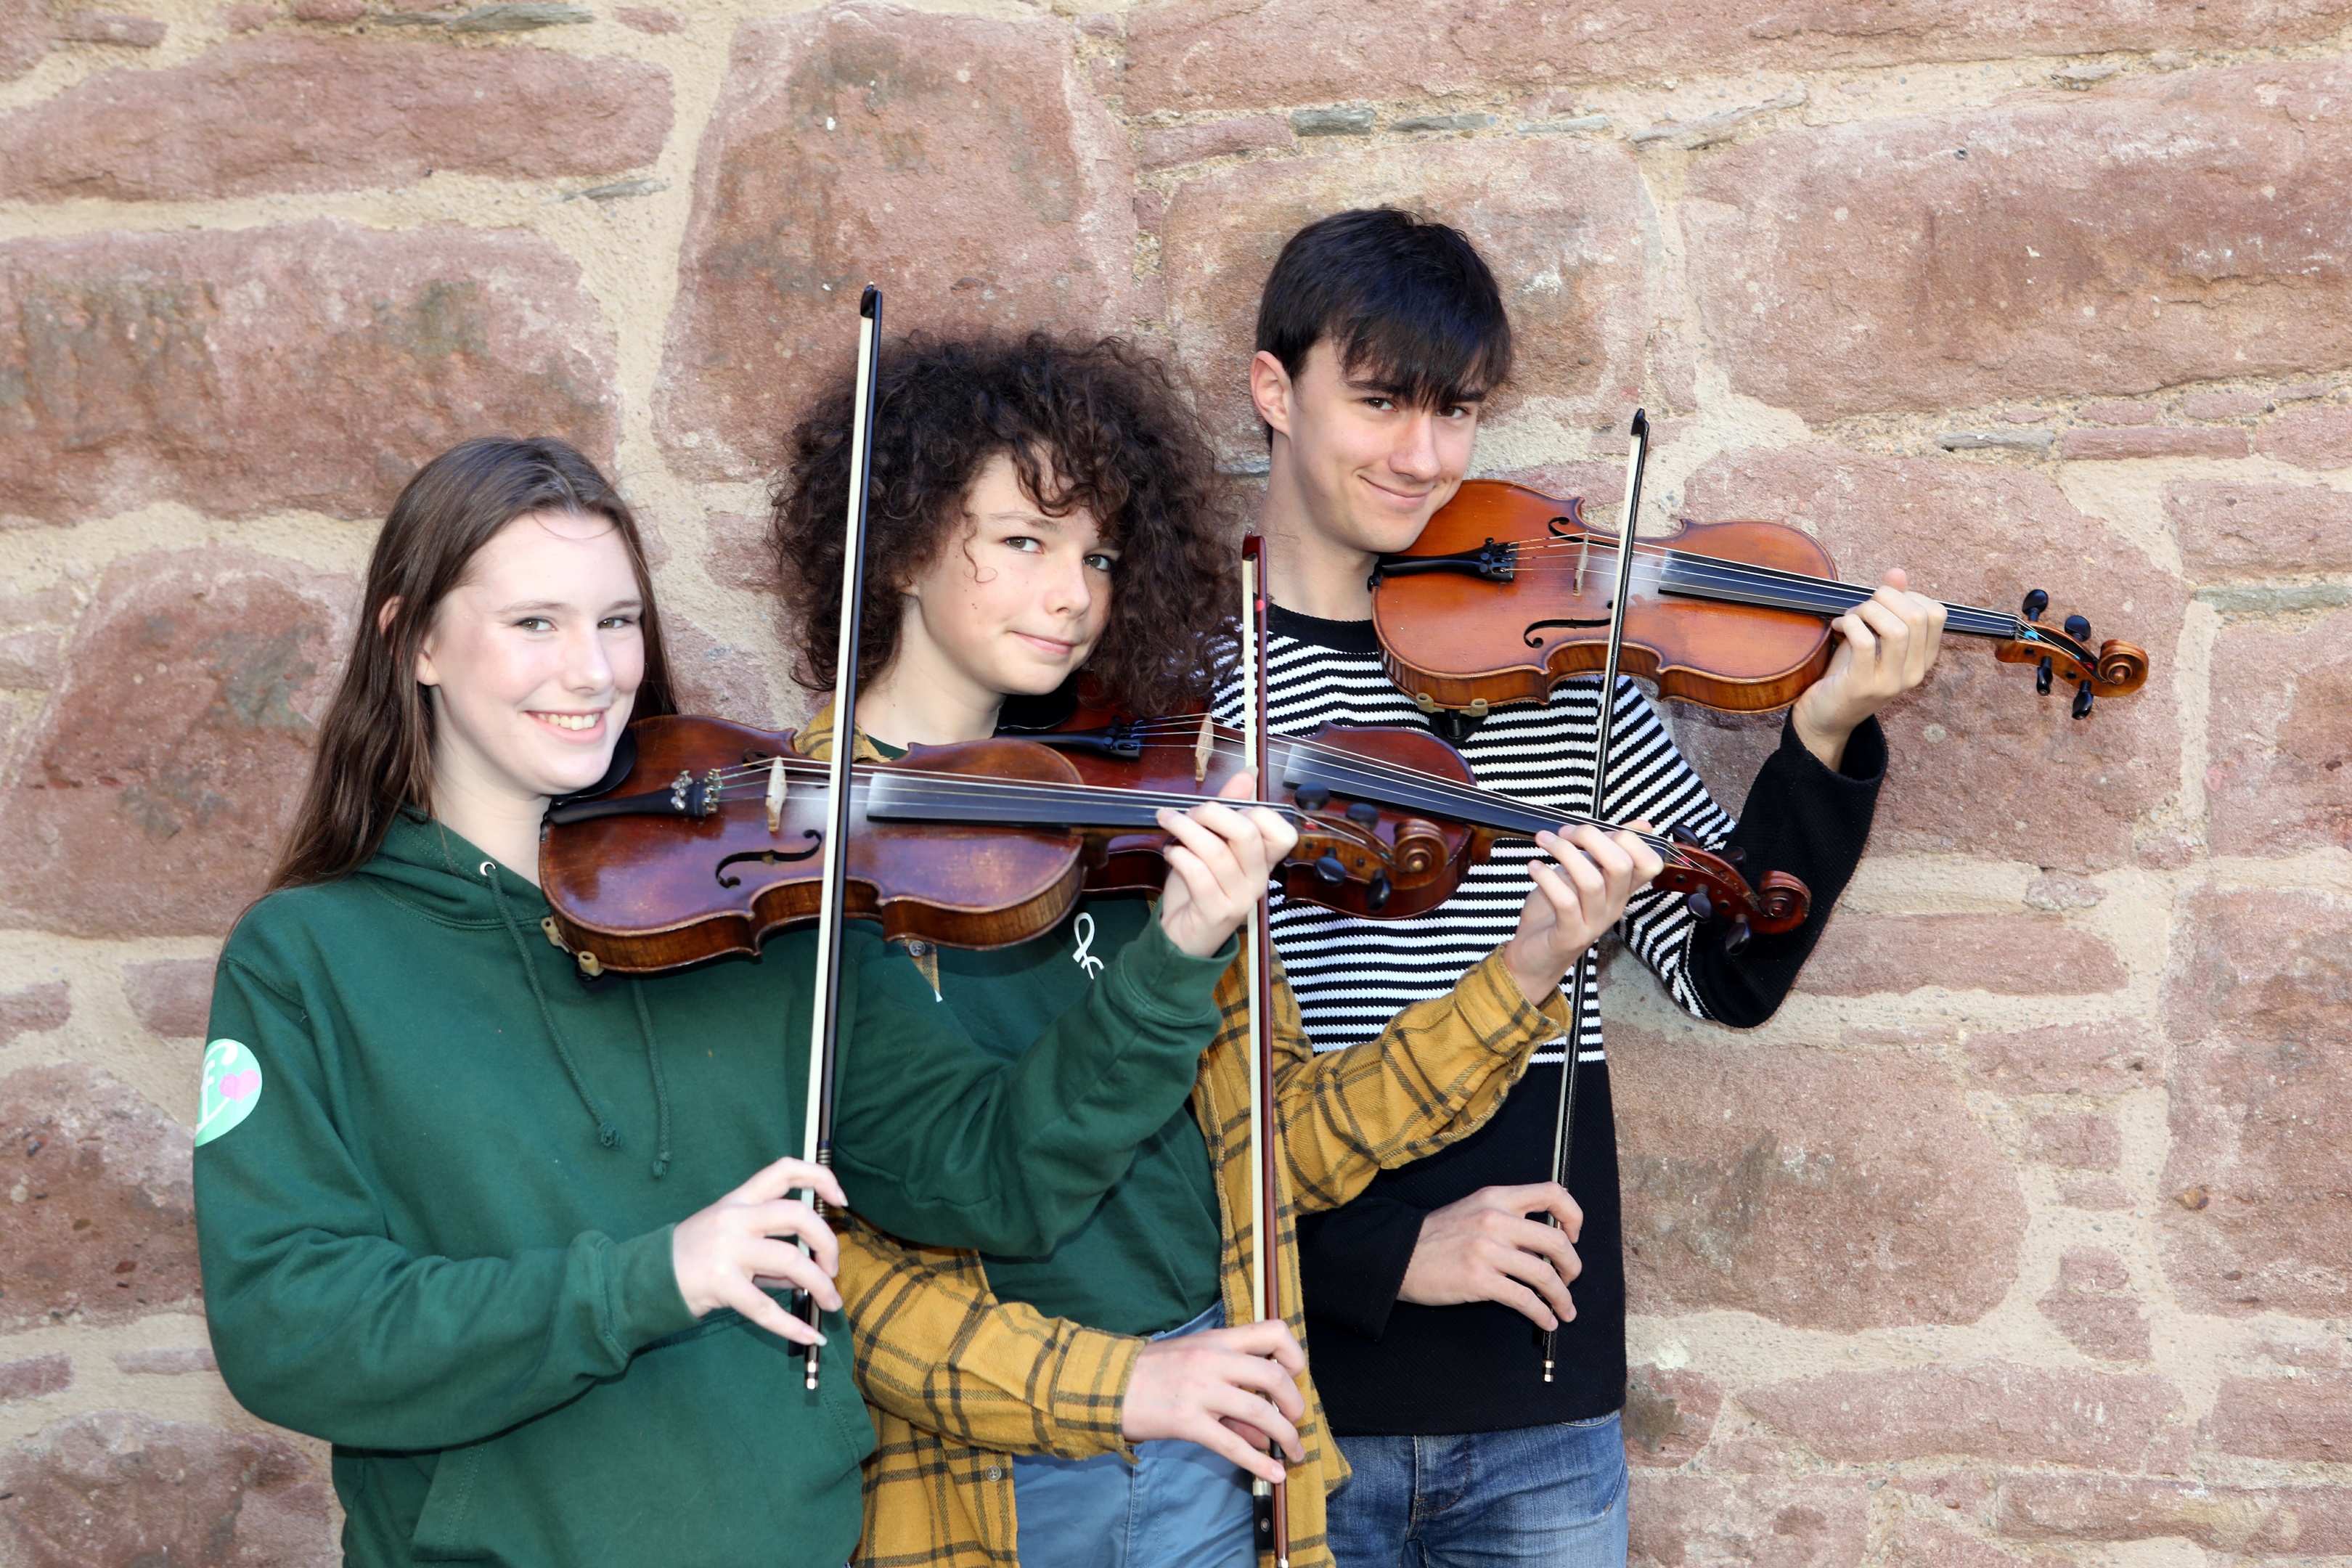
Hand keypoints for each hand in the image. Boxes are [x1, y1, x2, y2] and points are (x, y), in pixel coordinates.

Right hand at [671, 1155, 845, 1346]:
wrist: (646, 1279)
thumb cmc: (694, 1256)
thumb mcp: (731, 1238)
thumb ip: (771, 1249)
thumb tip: (811, 1271)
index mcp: (739, 1200)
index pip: (783, 1171)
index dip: (819, 1178)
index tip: (842, 1200)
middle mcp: (734, 1217)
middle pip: (797, 1215)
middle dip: (826, 1242)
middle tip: (833, 1267)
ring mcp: (727, 1249)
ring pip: (790, 1260)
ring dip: (820, 1284)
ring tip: (830, 1302)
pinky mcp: (719, 1283)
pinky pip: (764, 1307)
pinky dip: (792, 1324)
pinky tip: (809, 1333)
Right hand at [1121, 1317, 1306, 1482]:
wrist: (1106, 1385)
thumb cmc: (1151, 1372)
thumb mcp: (1195, 1366)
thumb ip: (1233, 1393)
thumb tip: (1267, 1432)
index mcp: (1217, 1340)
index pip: (1273, 1332)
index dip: (1294, 1355)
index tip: (1295, 1375)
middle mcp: (1213, 1359)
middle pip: (1274, 1376)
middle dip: (1295, 1403)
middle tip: (1295, 1420)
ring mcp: (1200, 1390)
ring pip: (1260, 1412)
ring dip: (1286, 1435)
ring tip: (1293, 1451)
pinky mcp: (1187, 1421)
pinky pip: (1232, 1445)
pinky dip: (1260, 1463)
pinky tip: (1275, 1474)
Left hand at [1154, 771, 1300, 958]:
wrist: (1184, 937)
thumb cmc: (1199, 887)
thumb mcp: (1214, 844)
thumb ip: (1230, 810)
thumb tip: (1247, 773)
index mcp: (1263, 862)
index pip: (1282, 832)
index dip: (1254, 812)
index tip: (1225, 809)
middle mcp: (1258, 880)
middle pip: (1247, 834)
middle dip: (1213, 813)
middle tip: (1189, 812)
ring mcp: (1239, 898)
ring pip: (1216, 852)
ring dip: (1186, 829)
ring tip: (1168, 823)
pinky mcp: (1215, 913)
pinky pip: (1198, 875)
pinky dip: (1180, 856)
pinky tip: (1170, 852)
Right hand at [1396, 1183, 1583, 1330]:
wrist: (1399, 1255)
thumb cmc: (1436, 1237)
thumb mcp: (1473, 1210)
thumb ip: (1508, 1218)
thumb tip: (1545, 1243)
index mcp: (1496, 1198)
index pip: (1552, 1192)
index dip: (1572, 1216)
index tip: (1572, 1236)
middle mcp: (1495, 1219)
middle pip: (1557, 1241)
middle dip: (1573, 1267)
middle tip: (1570, 1280)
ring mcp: (1487, 1250)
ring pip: (1545, 1275)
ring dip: (1562, 1297)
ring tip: (1565, 1309)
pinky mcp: (1479, 1280)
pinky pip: (1525, 1299)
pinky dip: (1543, 1313)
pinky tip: (1546, 1320)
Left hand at [1499, 821, 1663, 1006]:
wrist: (1534, 955)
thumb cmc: (1555, 911)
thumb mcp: (1581, 873)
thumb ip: (1603, 850)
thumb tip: (1642, 825)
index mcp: (1621, 890)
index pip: (1650, 863)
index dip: (1628, 838)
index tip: (1595, 829)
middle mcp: (1613, 906)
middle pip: (1621, 865)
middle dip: (1592, 838)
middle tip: (1564, 832)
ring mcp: (1594, 922)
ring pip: (1592, 881)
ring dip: (1564, 853)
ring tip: (1544, 842)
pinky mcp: (1570, 935)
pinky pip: (1565, 902)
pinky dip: (1547, 878)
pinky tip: (1533, 867)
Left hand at [1790, 568, 1947, 769]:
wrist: (1826, 717)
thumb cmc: (1850, 672)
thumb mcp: (1874, 637)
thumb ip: (1890, 606)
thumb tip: (1897, 572)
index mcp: (1923, 659)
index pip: (1936, 613)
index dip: (1907, 595)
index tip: (1883, 602)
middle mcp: (1914, 673)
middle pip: (1918, 616)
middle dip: (1886, 598)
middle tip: (1863, 606)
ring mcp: (1890, 682)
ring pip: (1897, 629)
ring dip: (1868, 611)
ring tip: (1851, 617)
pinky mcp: (1862, 685)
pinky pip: (1864, 642)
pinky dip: (1850, 624)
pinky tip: (1838, 627)